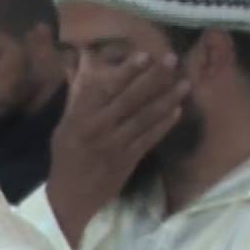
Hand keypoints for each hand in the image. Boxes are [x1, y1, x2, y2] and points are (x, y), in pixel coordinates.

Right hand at [46, 52, 189, 249]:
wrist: (71, 195)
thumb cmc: (66, 156)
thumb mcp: (64, 126)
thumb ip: (78, 98)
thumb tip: (85, 67)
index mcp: (80, 117)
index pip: (105, 88)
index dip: (127, 71)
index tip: (145, 54)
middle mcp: (99, 127)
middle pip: (130, 98)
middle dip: (153, 78)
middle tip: (172, 59)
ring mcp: (115, 144)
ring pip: (144, 117)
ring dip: (166, 99)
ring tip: (184, 83)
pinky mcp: (129, 159)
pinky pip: (149, 138)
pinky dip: (164, 124)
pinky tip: (177, 110)